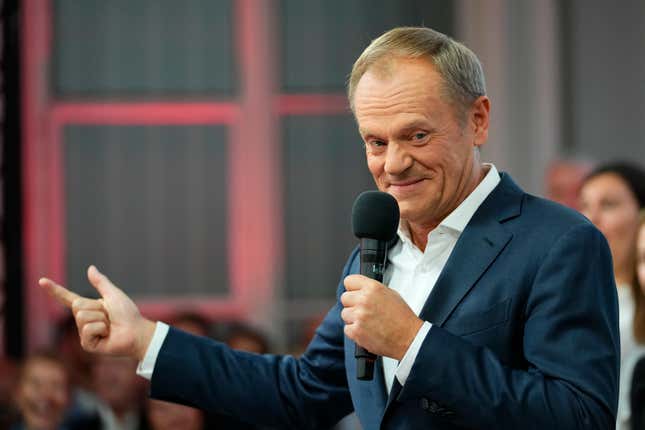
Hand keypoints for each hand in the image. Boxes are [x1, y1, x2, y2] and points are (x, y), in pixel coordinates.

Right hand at [39, 265, 155, 360]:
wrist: (136, 332)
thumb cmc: (128, 314)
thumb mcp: (113, 294)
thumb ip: (101, 282)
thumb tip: (90, 268)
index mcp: (89, 307)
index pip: (68, 298)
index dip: (55, 290)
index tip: (42, 281)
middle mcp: (84, 320)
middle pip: (78, 305)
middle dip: (97, 308)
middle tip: (109, 316)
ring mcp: (84, 333)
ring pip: (82, 317)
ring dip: (101, 319)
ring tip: (110, 326)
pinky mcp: (87, 344)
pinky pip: (87, 329)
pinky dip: (101, 329)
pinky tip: (107, 335)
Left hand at [341, 274, 422, 359]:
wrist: (409, 338)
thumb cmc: (403, 318)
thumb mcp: (391, 294)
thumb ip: (372, 290)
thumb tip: (361, 289)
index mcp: (372, 288)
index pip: (349, 281)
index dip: (352, 288)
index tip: (354, 293)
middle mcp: (364, 300)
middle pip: (344, 298)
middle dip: (352, 304)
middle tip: (363, 310)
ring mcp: (359, 316)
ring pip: (344, 314)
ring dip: (353, 319)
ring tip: (367, 322)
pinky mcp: (356, 331)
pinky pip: (347, 329)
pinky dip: (355, 331)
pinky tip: (366, 331)